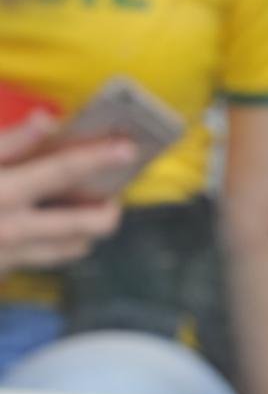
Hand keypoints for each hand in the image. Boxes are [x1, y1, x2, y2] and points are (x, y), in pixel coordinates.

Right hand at [0, 111, 133, 275]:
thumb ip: (6, 143)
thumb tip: (46, 120)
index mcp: (1, 193)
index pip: (64, 171)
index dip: (99, 156)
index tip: (129, 147)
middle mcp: (11, 230)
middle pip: (87, 225)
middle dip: (109, 210)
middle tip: (111, 194)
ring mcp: (7, 257)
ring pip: (71, 248)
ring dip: (86, 230)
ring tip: (86, 208)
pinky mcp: (0, 272)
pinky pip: (42, 258)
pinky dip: (57, 243)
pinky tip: (48, 224)